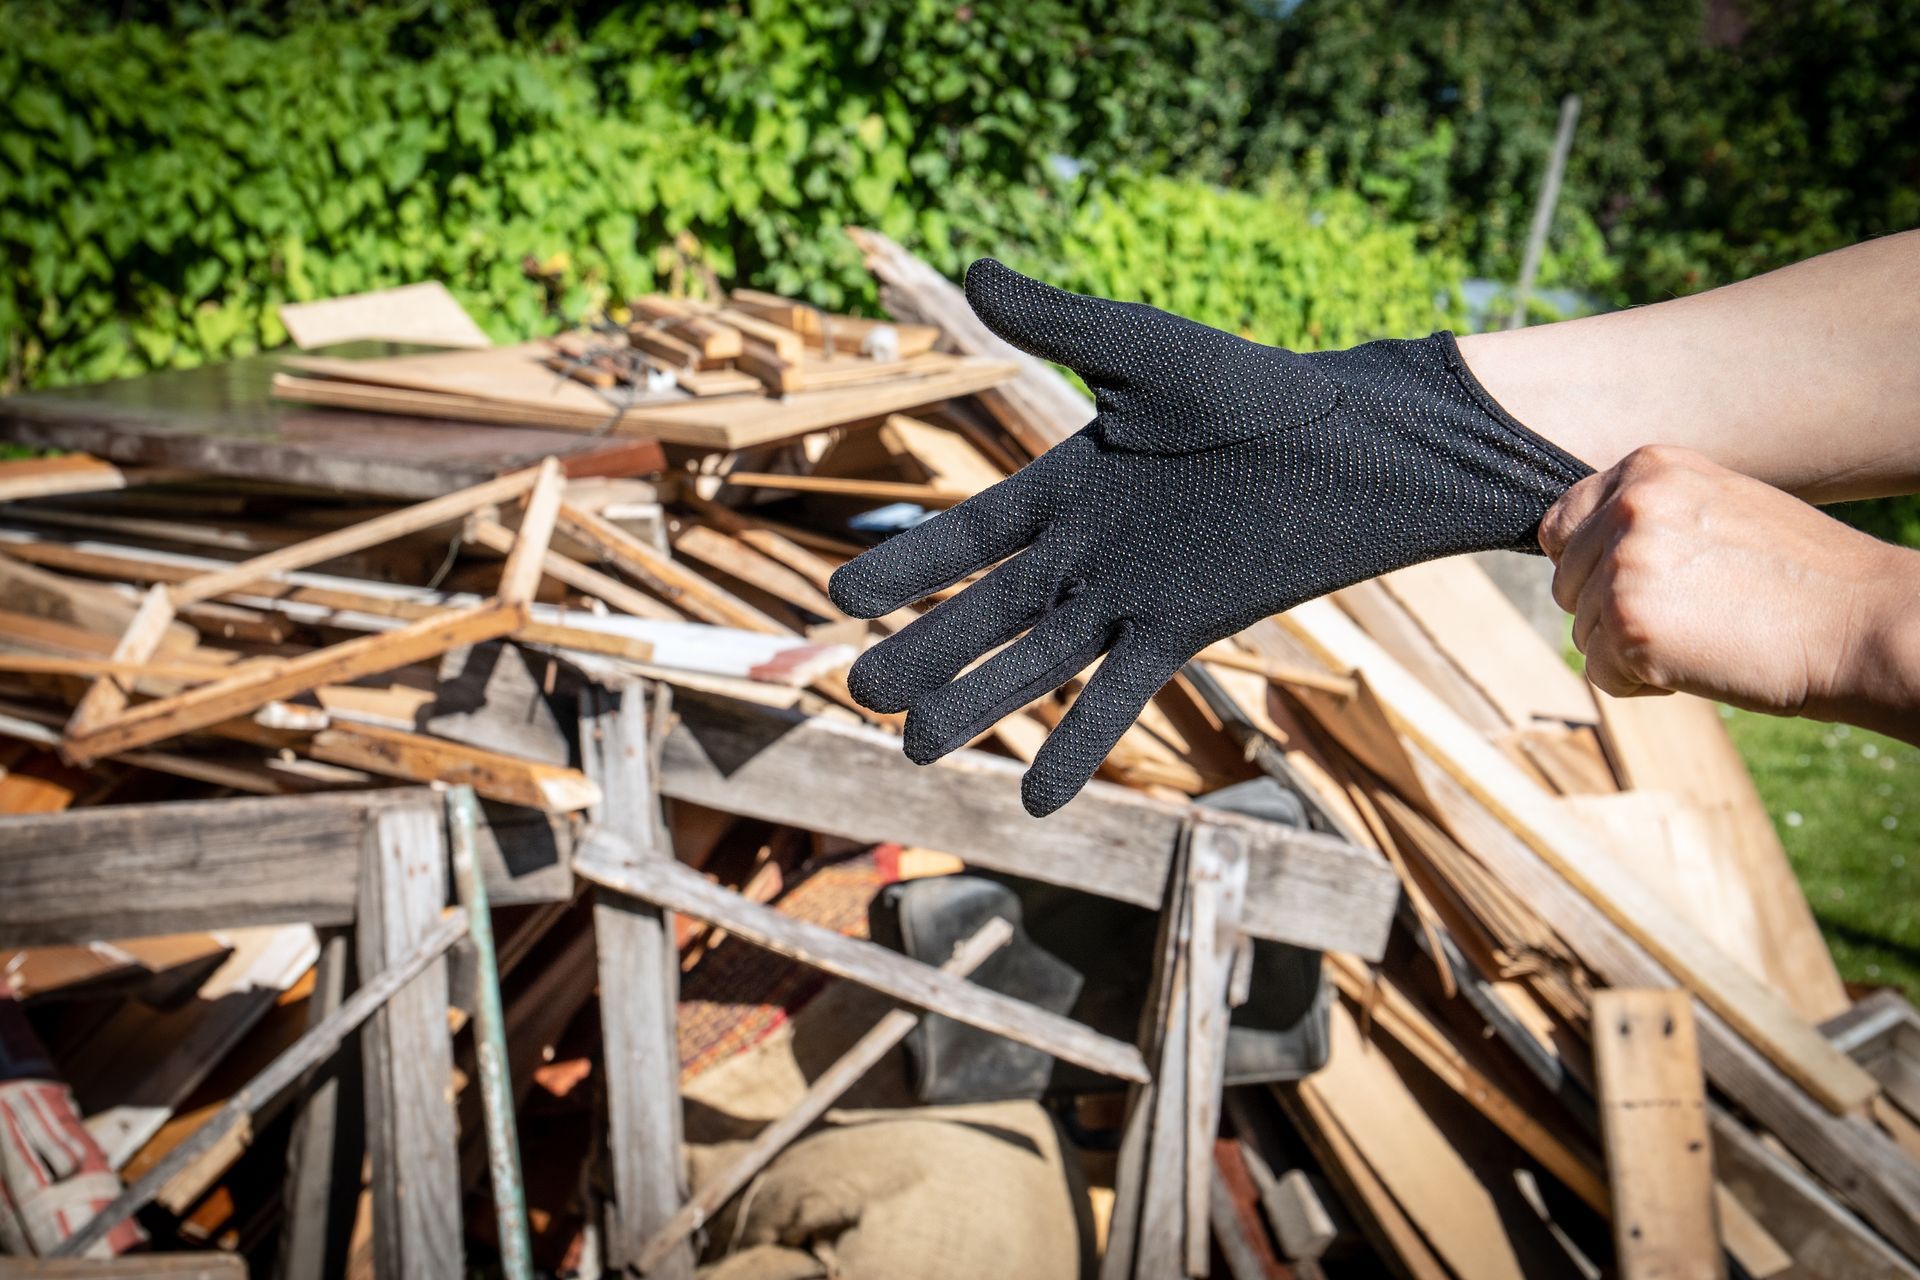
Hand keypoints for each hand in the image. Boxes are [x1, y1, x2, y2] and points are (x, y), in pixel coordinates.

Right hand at [829, 261, 1590, 815]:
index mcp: (1067, 486)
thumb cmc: (1252, 388)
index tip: (842, 600)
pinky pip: (1115, 698)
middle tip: (857, 692)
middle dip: (923, 651)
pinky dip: (1075, 748)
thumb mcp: (1142, 348)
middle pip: (985, 611)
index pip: (967, 536)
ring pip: (1034, 663)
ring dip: (977, 704)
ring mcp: (1130, 597)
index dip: (905, 568)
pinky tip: (1034, 802)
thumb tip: (975, 268)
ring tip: (915, 750)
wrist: (1352, 444)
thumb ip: (1056, 319)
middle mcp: (1087, 550)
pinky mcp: (1182, 631)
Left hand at [1539, 444, 1919, 734]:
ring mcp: (1624, 565)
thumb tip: (1570, 546)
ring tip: (1707, 635)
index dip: (1589, 566)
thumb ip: (1647, 515)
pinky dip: (1641, 683)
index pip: (1562, 524)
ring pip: (1583, 630)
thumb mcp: (1717, 509)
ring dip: (1632, 648)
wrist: (1864, 623)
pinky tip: (1699, 664)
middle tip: (1692, 616)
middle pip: (1567, 584)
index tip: (1637, 585)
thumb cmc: (1797, 576)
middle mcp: (1628, 507)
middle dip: (1612, 612)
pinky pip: (1600, 673)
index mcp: (1648, 468)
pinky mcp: (1628, 626)